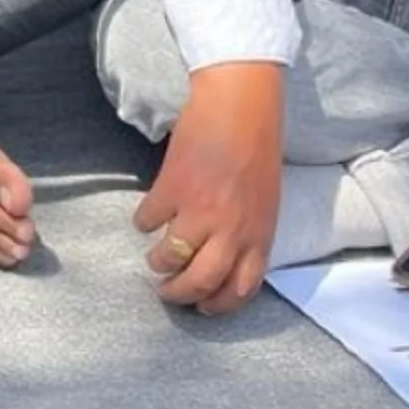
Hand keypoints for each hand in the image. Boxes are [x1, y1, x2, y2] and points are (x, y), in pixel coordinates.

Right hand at [134, 63, 285, 314]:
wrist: (239, 102)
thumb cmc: (257, 146)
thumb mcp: (265, 199)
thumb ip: (249, 231)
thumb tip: (224, 255)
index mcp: (259, 234)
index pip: (240, 289)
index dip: (217, 306)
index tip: (202, 307)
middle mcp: (232, 230)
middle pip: (201, 283)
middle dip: (178, 295)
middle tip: (165, 292)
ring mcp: (200, 210)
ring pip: (170, 258)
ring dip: (158, 262)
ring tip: (155, 257)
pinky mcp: (172, 188)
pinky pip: (148, 220)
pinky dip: (144, 222)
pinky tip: (147, 216)